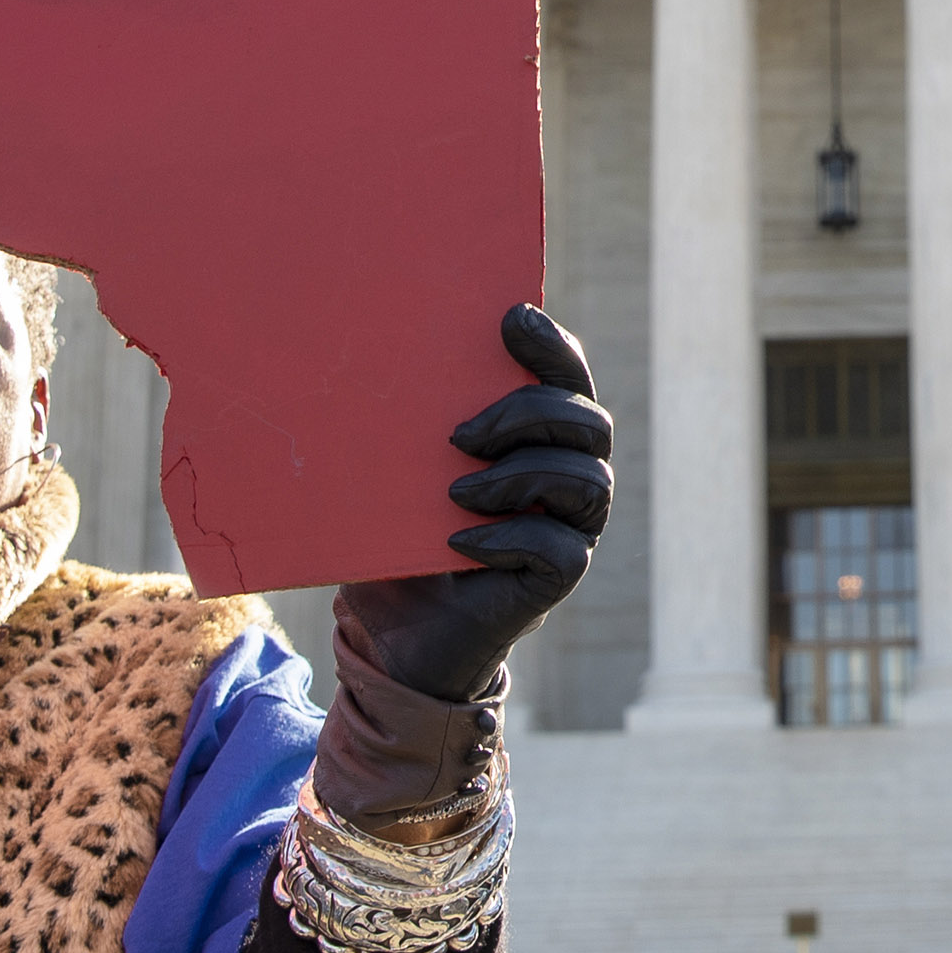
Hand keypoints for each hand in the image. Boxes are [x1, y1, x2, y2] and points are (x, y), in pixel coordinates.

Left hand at [317, 308, 611, 831]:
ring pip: (587, 478)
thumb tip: (362, 358)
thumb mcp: (398, 473)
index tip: (511, 318)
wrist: (394, 634)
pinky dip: (509, 536)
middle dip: (528, 414)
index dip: (551, 345)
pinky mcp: (560, 576)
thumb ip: (405, 425)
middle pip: (588, 420)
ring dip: (519, 476)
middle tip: (458, 434)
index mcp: (538, 434)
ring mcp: (571, 526)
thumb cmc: (397, 538)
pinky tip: (460, 543)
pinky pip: (560, 547)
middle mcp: (568, 473)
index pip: (566, 377)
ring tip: (455, 492)